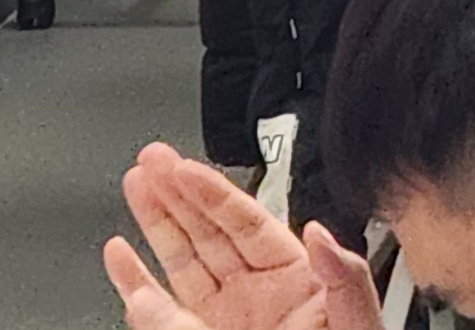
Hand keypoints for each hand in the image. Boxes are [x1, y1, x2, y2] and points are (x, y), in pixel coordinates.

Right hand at [99, 143, 384, 329]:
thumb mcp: (353, 325)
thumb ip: (342, 280)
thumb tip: (322, 235)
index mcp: (298, 281)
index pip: (248, 223)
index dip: (212, 192)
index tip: (183, 166)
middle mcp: (260, 296)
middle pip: (210, 232)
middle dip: (178, 194)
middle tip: (150, 161)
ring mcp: (227, 320)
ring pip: (182, 262)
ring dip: (155, 225)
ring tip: (134, 187)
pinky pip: (161, 308)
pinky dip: (137, 282)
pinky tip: (121, 256)